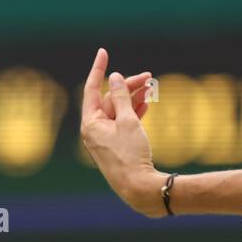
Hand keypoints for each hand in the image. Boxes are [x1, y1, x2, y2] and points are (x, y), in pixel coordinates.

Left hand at [80, 48, 164, 217]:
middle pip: (109, 100)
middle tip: (148, 76)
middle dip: (128, 87)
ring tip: (151, 87)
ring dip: (134, 98)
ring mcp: (105, 140)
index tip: (103, 52)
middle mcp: (94, 131)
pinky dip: (134, 113)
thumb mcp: (127, 121)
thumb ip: (121, 97)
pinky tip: (146, 103)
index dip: (98, 69)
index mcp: (90, 124)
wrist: (140, 188)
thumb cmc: (131, 155)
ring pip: (119, 111)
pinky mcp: (116, 147)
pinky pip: (123, 124)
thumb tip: (113, 78)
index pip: (91, 89)